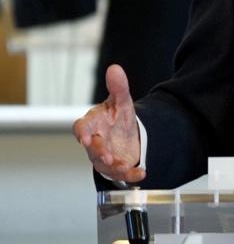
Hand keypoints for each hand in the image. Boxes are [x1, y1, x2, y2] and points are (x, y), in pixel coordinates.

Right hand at [72, 64, 144, 183]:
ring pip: (104, 163)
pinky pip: (121, 173)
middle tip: (106, 155)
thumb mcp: (122, 101)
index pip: (81, 127)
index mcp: (93, 124)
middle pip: (92, 148)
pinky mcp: (116, 166)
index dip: (81, 132)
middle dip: (98, 151)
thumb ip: (118, 87)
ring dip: (113, 166)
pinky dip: (131, 174)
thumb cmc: (117, 118)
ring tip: (123, 165)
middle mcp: (95, 141)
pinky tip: (142, 173)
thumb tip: (115, 68)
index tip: (83, 137)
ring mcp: (103, 155)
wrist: (126, 135)